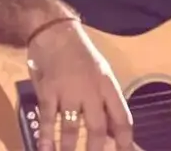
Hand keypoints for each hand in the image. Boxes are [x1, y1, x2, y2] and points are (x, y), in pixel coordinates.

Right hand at [26, 19, 134, 150]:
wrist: (54, 31)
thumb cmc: (79, 54)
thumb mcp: (100, 73)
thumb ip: (104, 101)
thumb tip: (111, 131)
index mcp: (108, 85)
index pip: (122, 117)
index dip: (125, 140)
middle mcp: (91, 90)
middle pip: (97, 127)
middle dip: (96, 150)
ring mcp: (68, 91)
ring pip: (71, 127)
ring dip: (69, 149)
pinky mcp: (48, 91)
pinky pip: (48, 119)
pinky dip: (46, 137)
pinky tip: (45, 150)